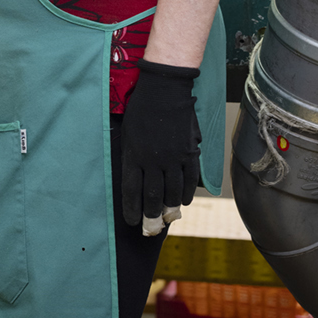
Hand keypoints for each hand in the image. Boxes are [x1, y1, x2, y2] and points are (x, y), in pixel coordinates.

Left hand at [121, 61, 200, 231]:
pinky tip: (183, 201)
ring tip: (166, 217)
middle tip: (150, 227)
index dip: (131, 209)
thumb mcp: (128, 132)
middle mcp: (152, 161)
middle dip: (150, 215)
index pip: (131, 191)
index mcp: (134, 156)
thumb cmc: (141, 108)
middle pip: (152, 196)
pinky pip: (189, 179)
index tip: (132, 221)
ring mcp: (173, 158)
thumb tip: (134, 176)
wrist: (165, 89)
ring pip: (172, 191)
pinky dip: (186, 193)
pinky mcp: (189, 152)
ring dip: (169, 207)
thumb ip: (132, 156)